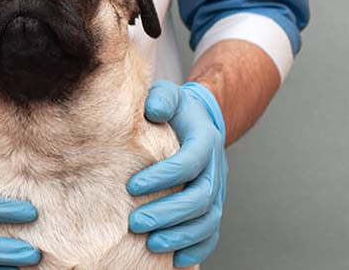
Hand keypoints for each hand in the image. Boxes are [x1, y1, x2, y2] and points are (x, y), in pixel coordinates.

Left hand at [126, 81, 227, 267]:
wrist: (197, 119)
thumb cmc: (174, 109)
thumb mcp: (167, 95)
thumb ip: (161, 98)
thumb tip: (152, 110)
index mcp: (204, 139)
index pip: (189, 161)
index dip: (164, 176)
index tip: (131, 187)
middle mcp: (215, 167)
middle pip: (200, 197)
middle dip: (168, 213)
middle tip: (135, 223)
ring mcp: (217, 189)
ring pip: (208, 219)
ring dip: (181, 235)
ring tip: (151, 244)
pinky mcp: (212, 205)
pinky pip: (212, 232)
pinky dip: (197, 248)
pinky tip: (176, 260)